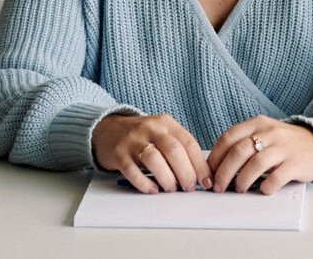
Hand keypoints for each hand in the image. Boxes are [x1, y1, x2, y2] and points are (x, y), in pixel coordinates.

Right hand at [91, 113, 210, 193]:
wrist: (107, 130)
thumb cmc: (141, 137)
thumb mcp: (162, 134)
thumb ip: (179, 149)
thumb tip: (199, 175)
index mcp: (166, 123)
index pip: (188, 143)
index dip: (200, 165)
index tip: (206, 181)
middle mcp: (150, 128)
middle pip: (174, 151)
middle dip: (186, 173)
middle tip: (188, 188)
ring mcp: (133, 140)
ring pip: (155, 159)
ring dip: (167, 178)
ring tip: (170, 188)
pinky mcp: (118, 154)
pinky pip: (133, 171)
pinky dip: (145, 184)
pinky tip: (152, 189)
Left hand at [210, 116, 312, 193]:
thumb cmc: (283, 144)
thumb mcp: (264, 135)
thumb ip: (244, 144)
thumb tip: (217, 168)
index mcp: (258, 123)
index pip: (228, 138)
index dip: (215, 157)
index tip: (209, 173)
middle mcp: (270, 132)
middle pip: (239, 151)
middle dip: (224, 172)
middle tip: (219, 187)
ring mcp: (284, 147)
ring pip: (256, 163)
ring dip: (242, 180)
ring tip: (239, 189)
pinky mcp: (296, 163)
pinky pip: (277, 177)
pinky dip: (266, 186)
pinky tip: (262, 190)